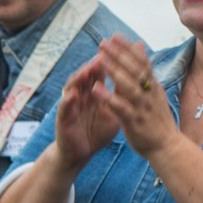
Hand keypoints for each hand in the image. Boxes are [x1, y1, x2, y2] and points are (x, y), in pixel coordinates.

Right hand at [51, 54, 122, 169]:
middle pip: (86, 75)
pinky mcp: (63, 118)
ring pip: (73, 86)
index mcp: (93, 92)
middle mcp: (80, 94)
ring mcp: (70, 104)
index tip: (121, 51)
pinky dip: (68, 100)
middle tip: (104, 53)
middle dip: (94, 64)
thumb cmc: (96, 130)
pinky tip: (73, 94)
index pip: (100, 72)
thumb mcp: (113, 112)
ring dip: (80, 77)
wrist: (81, 151)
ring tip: (88, 69)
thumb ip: (121, 97)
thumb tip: (139, 82)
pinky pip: (64, 107)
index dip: (109, 62)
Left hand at [91, 35, 183, 162]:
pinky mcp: (135, 122)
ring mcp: (143, 107)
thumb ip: (144, 71)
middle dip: (119, 56)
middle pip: (136, 71)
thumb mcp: (154, 92)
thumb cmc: (157, 119)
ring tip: (100, 60)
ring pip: (129, 87)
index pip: (142, 62)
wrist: (167, 146)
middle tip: (103, 43)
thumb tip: (140, 46)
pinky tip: (96, 89)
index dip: (129, 49)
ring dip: (115, 72)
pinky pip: (121, 108)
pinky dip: (109, 97)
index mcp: (153, 86)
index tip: (115, 36)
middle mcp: (149, 94)